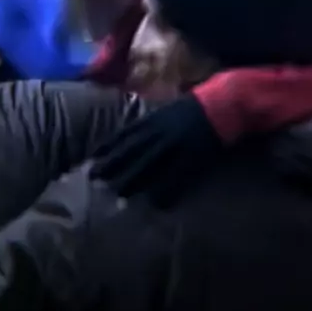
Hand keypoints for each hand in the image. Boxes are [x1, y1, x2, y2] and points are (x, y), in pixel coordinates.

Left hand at [90, 93, 223, 206]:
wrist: (219, 107)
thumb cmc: (191, 107)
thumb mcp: (165, 109)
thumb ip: (149, 121)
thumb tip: (129, 133)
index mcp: (153, 119)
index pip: (124, 134)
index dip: (107, 146)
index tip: (92, 157)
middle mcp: (159, 133)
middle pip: (131, 152)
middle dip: (112, 165)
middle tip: (94, 178)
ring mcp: (174, 146)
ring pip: (148, 166)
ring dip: (133, 181)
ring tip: (118, 195)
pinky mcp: (191, 159)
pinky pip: (175, 178)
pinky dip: (165, 191)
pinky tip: (155, 203)